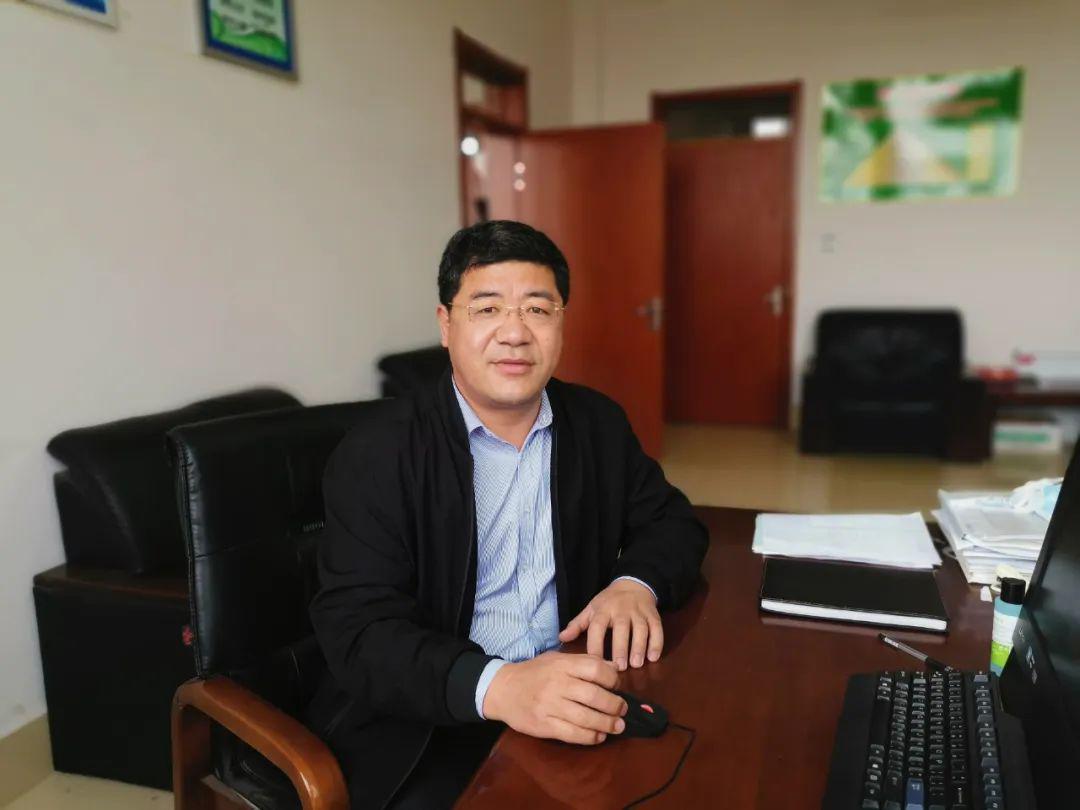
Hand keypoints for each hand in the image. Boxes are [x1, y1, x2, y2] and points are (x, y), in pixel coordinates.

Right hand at [482, 651, 626, 744]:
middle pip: (595, 696)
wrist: (502, 689)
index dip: (613, 679)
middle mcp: (558, 684)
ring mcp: (550, 706)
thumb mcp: (557, 659)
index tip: (617, 686)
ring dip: (607, 724)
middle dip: (615, 705)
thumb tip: (614, 667)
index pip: (596, 669)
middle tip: (622, 710)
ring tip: (617, 726)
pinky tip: (598, 736)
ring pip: (586, 718)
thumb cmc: (534, 672)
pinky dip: (590, 737)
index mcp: (563, 665)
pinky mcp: (545, 725)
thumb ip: (585, 662)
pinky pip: (573, 734)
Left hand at [558, 579, 662, 670]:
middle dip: (621, 647)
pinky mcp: (653, 615)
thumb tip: (561, 638)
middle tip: (620, 667)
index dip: (595, 644)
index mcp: (603, 610)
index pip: (597, 626)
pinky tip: (653, 657)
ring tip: (637, 664)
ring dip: (640, 646)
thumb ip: (578, 624)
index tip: (595, 662)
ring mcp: (639, 612)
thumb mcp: (591, 609)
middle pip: (622, 628)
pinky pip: (657, 628)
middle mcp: (621, 610)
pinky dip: (657, 642)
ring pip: (641, 628)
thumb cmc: (608, 602)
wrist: (633, 584)